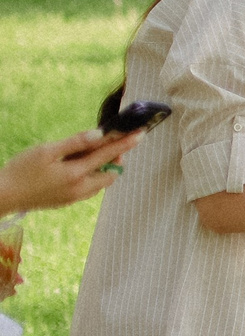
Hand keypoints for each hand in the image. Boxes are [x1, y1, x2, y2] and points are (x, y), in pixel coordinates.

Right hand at [0, 129, 140, 214]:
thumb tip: (99, 134)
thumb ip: (75, 143)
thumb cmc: (21, 170)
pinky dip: (91, 177)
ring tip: (88, 154)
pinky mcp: (67, 202)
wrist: (3, 195)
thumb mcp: (46, 151)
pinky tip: (77, 168)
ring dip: (102, 169)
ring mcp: (74, 198)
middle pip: (110, 174)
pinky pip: (89, 189)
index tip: (140, 134)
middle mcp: (80, 189)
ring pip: (100, 183)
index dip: (125, 143)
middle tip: (108, 144)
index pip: (108, 156)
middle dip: (114, 159)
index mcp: (76, 174)